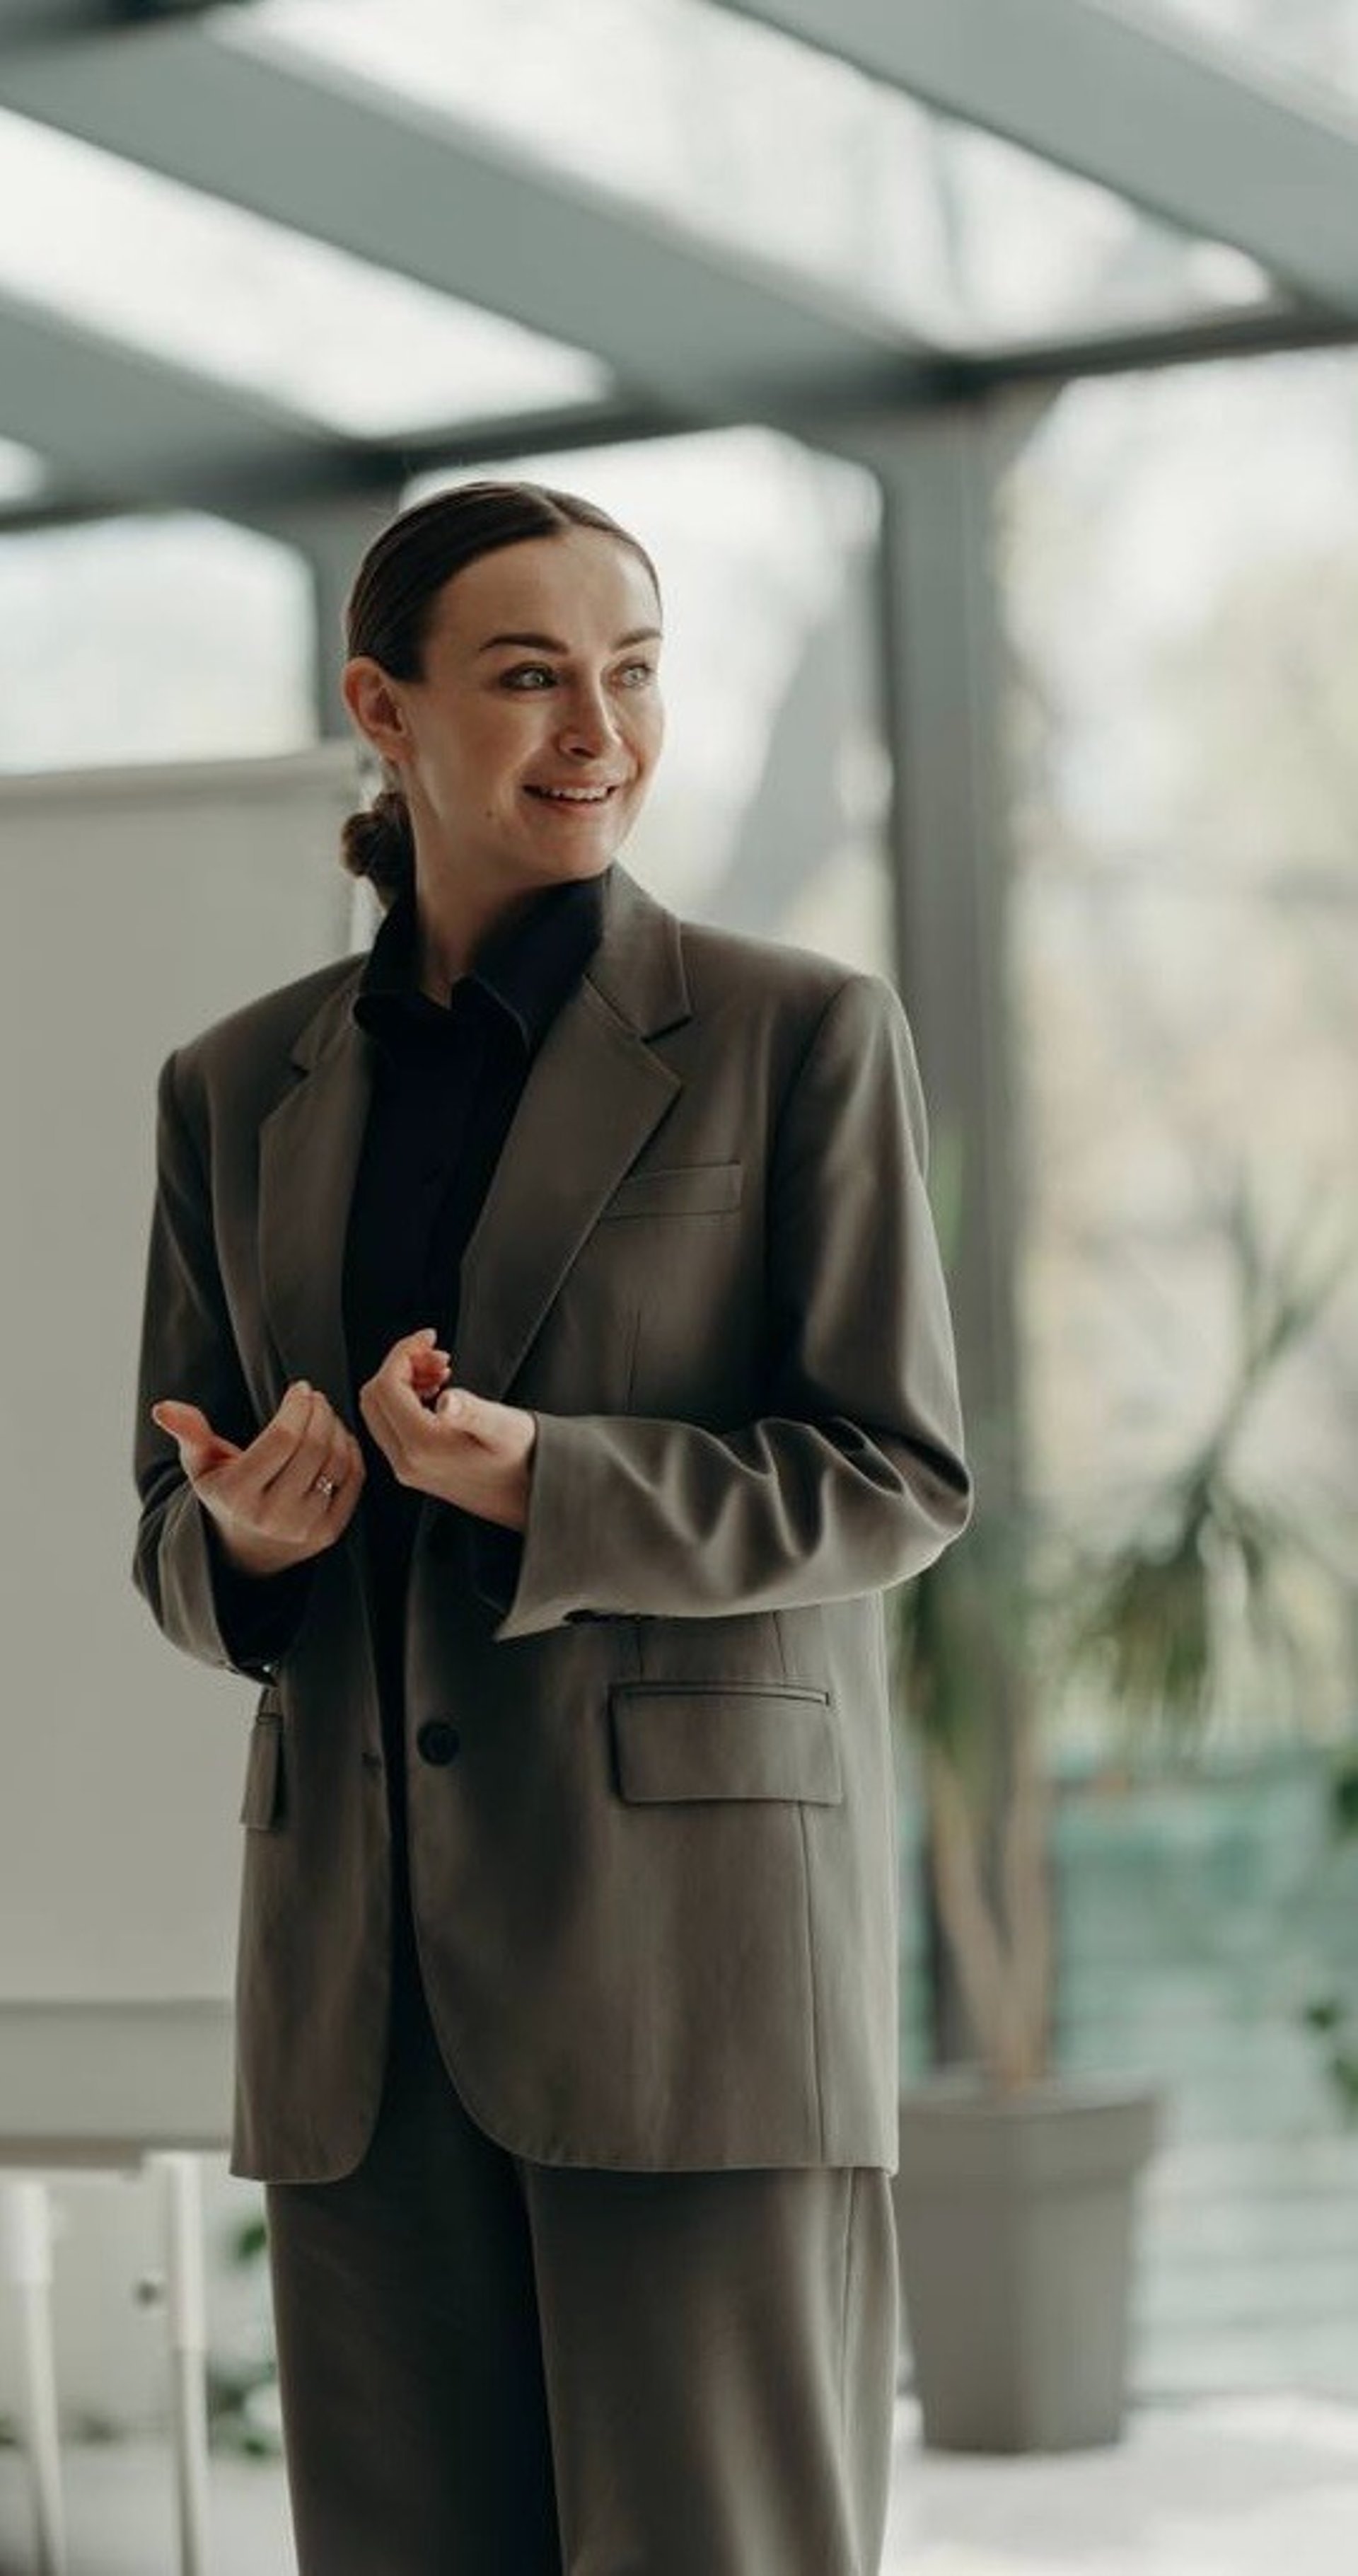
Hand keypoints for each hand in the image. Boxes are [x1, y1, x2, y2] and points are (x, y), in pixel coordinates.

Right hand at [150, 1381, 364, 1576]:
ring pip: (336, 1462)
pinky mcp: (330, 1533)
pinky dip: (351, 1451)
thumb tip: (163, 1408)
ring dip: (337, 1428)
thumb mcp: (201, 1465)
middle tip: (316, 1397)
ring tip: (325, 1414)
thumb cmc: (224, 1492)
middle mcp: (272, 1516)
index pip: (282, 1439)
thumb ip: (188, 1433)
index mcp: (237, 1495)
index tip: (300, 1388)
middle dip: (319, 1412)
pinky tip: (339, 1437)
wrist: (248, 1548)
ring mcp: (304, 1527)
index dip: (297, 1407)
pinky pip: (352, 1480)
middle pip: (313, 1447)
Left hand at [359, 1327, 536, 1531]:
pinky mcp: (415, 1468)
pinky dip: (407, 1399)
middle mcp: (406, 1461)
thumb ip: (472, 1412)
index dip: (404, 1353)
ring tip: (442, 1370)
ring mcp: (408, 1467)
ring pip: (380, 1409)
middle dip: (401, 1365)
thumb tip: (446, 1401)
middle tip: (438, 1355)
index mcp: (422, 1447)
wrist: (533, 1494)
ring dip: (404, 1380)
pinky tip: (439, 1391)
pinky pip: (392, 1424)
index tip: (431, 1337)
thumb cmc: (525, 1460)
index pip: (387, 1386)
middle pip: (375, 1396)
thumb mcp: (504, 1428)